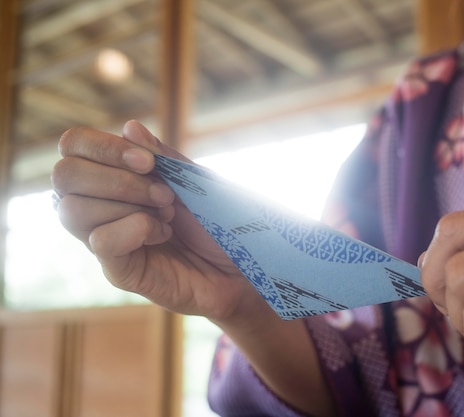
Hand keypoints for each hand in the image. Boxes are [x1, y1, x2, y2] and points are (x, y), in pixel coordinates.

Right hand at [51, 120, 272, 326]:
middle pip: (64, 175)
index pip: (74, 145)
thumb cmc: (216, 220)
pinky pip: (101, 242)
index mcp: (112, 177)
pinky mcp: (118, 270)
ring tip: (167, 213)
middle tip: (164, 192)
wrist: (241, 264)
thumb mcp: (194, 179)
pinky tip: (163, 233)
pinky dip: (137, 228)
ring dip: (129, 203)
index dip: (103, 146)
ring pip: (73, 209)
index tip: (147, 162)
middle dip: (117, 177)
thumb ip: (163, 156)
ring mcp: (105, 240)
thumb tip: (130, 127)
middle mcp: (99, 206)